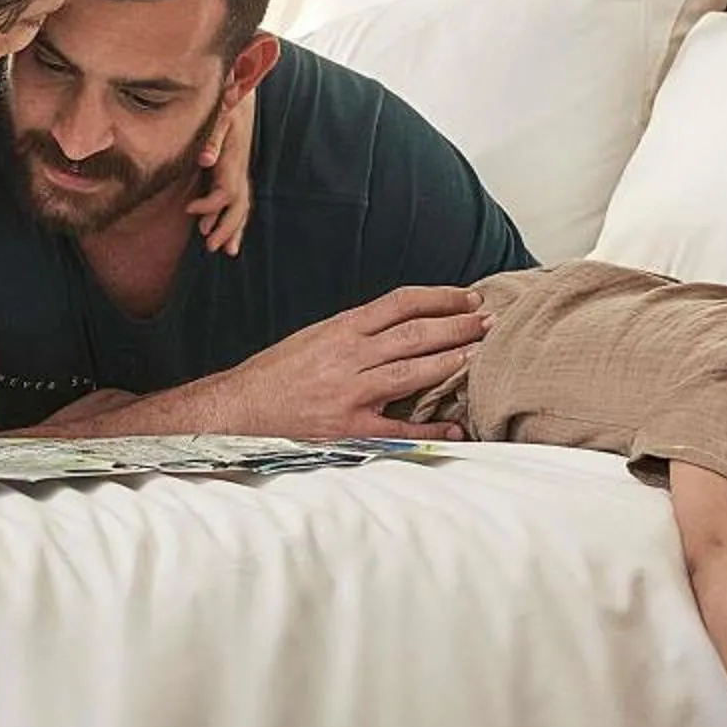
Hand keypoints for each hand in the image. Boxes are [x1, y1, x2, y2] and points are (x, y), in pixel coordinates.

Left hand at [186, 82, 257, 256]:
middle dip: (226, 228)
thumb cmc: (228, 108)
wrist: (240, 99)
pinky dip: (234, 220)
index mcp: (233, 163)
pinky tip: (225, 234)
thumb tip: (205, 159)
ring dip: (234, 230)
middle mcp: (239, 172)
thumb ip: (212, 138)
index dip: (209, 206)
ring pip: (242, 209)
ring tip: (226, 251)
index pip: (225, 194)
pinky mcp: (235, 174)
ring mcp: (240, 175)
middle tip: (210, 246)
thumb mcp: (220, 117)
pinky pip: (238, 203)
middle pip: (239, 208)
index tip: (188, 209)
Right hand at [218, 285, 491, 439]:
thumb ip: (356, 333)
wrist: (236, 409)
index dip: (440, 297)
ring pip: (411, 372)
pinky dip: (428, 429)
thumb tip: (401, 326)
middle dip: (457, 325)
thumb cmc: (276, 374)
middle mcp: (348, 355)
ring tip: (480, 355)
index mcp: (341, 328)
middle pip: (414, 334)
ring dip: (450, 362)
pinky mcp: (347, 428)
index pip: (401, 303)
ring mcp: (349, 392)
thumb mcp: (314, 338)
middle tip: (490, 321)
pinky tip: (454, 428)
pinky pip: (396, 429)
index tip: (468, 297)